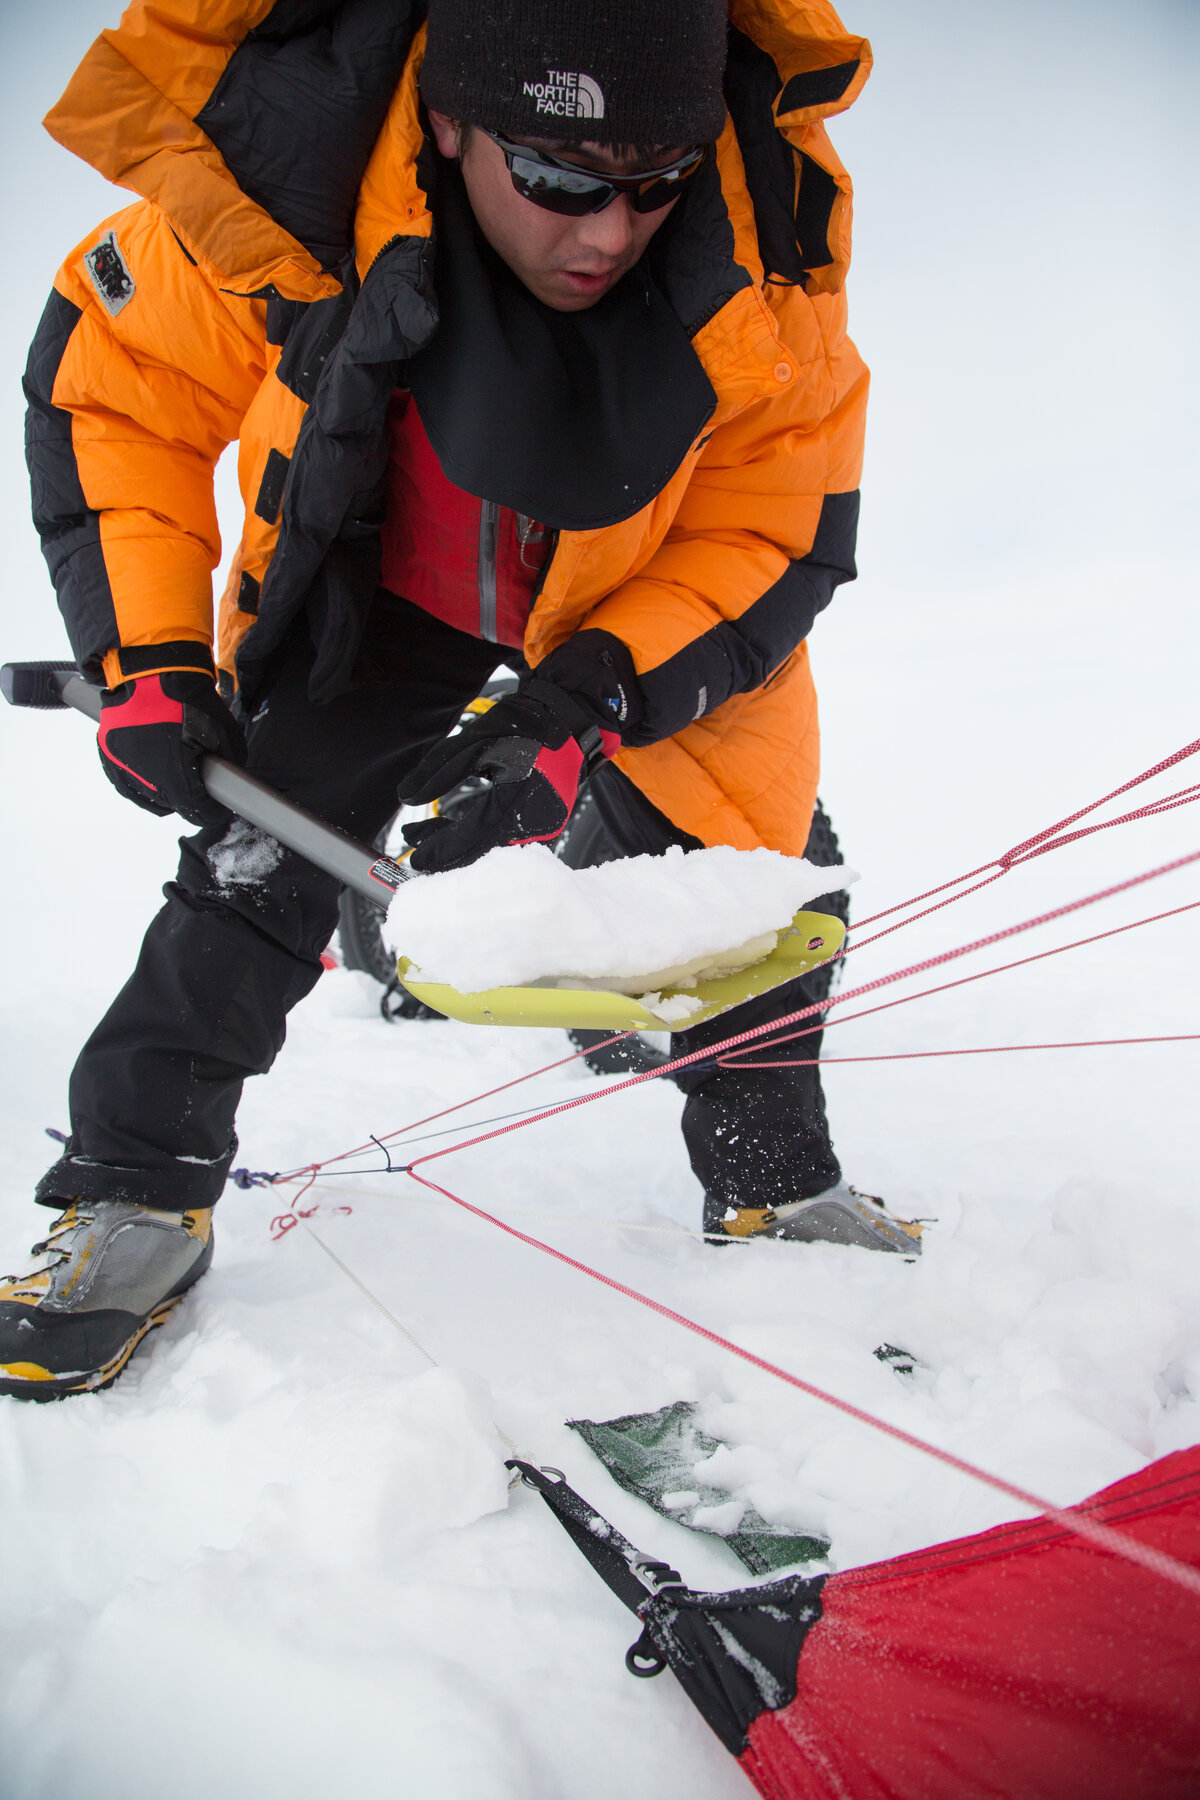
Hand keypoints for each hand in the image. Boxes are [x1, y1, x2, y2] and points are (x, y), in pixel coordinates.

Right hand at [97, 670, 246, 825]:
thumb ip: (228, 765)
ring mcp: (122, 764)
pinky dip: (142, 782)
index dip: (212, 812)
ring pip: (147, 797)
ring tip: (177, 778)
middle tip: (200, 787)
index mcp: (174, 774)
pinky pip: (126, 782)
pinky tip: (154, 773)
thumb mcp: (224, 734)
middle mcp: (144, 775)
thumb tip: (227, 783)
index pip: (196, 811)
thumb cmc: (191, 698)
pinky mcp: (107, 753)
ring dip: (164, 793)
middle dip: (188, 799)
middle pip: (171, 805)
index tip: (218, 807)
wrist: (153, 669)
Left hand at [399, 679, 618, 872]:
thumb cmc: (526, 724)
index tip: (414, 856)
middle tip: (415, 841)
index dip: (439, 850)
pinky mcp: (544, 819)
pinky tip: (461, 828)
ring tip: (431, 832)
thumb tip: (406, 797)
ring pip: (493, 846)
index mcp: (517, 802)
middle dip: (446, 849)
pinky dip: (481, 834)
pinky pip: (507, 836)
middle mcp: (535, 822)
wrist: (568, 716)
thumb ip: (438, 772)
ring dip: (462, 842)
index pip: (469, 838)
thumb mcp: (473, 742)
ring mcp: (544, 824)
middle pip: (481, 850)